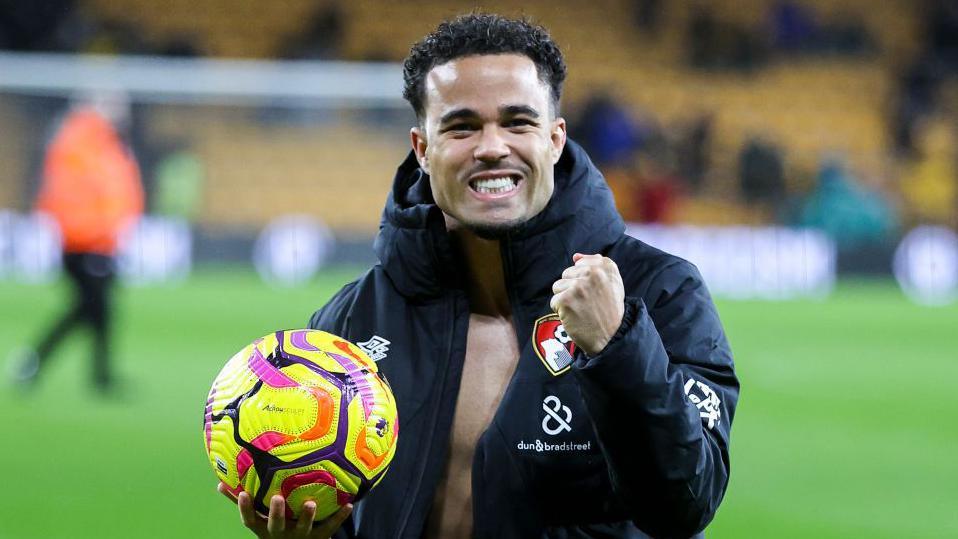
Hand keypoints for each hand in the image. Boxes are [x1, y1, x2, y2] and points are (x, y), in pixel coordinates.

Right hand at [218, 482, 351, 537]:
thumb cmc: (275, 527)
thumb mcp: (258, 520)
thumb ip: (242, 502)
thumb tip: (220, 483)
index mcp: (264, 528)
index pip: (250, 520)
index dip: (245, 508)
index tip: (244, 493)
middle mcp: (280, 534)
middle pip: (276, 526)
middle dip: (276, 513)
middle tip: (277, 497)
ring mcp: (300, 537)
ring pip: (303, 529)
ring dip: (307, 517)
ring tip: (312, 503)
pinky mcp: (319, 538)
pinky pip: (330, 527)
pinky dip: (339, 517)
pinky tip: (348, 504)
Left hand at [550, 253, 624, 355]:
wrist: (611, 337)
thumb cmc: (610, 310)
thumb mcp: (613, 283)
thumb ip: (596, 264)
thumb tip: (576, 256)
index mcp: (605, 266)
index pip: (579, 264)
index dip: (583, 280)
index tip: (594, 293)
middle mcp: (592, 273)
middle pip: (566, 275)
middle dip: (572, 289)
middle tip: (587, 303)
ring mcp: (578, 286)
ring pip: (558, 287)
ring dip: (566, 300)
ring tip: (581, 310)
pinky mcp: (566, 300)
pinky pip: (554, 301)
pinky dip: (561, 312)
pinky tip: (575, 317)